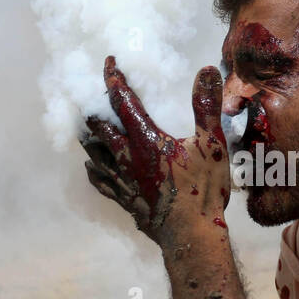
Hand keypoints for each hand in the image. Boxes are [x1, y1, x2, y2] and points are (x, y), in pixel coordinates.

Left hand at [79, 56, 230, 245]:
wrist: (190, 235)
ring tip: (86, 125)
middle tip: (92, 95)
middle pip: (98, 125)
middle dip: (93, 106)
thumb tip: (206, 70)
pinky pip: (99, 180)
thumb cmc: (202, 189)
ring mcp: (121, 180)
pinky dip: (93, 168)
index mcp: (145, 138)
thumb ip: (206, 106)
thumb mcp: (212, 143)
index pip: (121, 100)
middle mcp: (126, 156)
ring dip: (89, 135)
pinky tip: (92, 165)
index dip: (113, 78)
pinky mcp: (123, 199)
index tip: (108, 62)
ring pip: (93, 152)